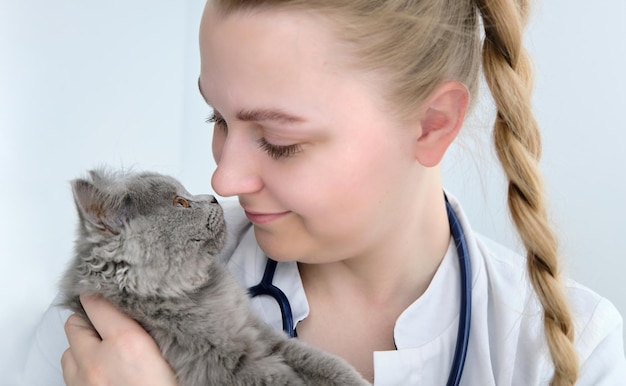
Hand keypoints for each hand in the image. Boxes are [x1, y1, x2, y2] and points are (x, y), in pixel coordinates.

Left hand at [61, 294, 177, 385]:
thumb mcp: (171, 355)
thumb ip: (155, 330)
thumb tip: (145, 311)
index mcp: (126, 344)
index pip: (97, 303)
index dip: (102, 293)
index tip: (110, 291)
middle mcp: (98, 361)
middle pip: (75, 323)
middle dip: (89, 319)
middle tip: (109, 322)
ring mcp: (83, 381)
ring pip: (69, 349)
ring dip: (83, 346)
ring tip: (104, 350)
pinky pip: (70, 372)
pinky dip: (81, 367)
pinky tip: (101, 369)